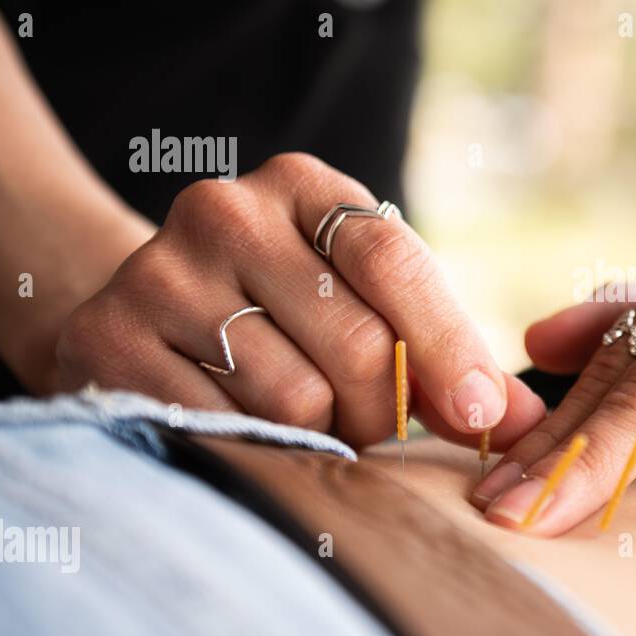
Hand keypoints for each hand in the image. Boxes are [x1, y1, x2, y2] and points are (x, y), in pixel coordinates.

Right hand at [56, 153, 545, 447]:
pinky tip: (248, 431)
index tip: (485, 414)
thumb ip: (443, 349)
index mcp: (302, 186)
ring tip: (306, 425)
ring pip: (295, 399)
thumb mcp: (361, 300)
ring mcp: (159, 274)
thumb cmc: (283, 312)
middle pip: (356, 343)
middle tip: (370, 427)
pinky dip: (257, 450)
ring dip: (322, 438)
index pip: (394, 260)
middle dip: (382, 409)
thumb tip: (526, 419)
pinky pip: (225, 430)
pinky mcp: (109, 342)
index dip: (448, 345)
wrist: (142, 315)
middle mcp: (225, 212)